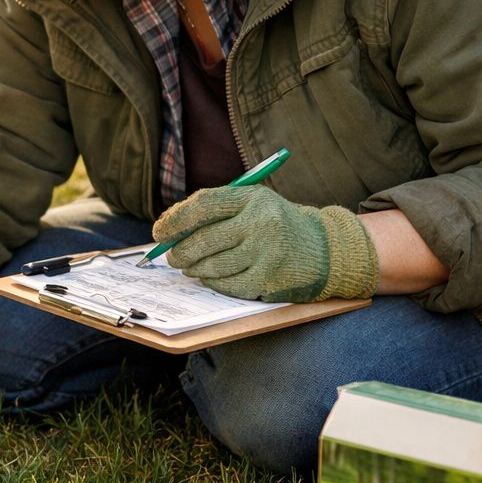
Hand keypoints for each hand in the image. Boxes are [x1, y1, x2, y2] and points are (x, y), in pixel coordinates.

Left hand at [151, 186, 378, 301]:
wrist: (322, 248)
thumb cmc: (273, 224)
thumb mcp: (251, 205)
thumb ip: (214, 212)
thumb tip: (168, 230)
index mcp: (252, 197)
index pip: (204, 205)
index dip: (175, 220)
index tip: (159, 232)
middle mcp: (261, 222)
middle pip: (204, 239)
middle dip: (180, 251)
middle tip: (171, 257)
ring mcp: (267, 252)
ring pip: (213, 265)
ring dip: (194, 269)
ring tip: (189, 267)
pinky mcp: (270, 278)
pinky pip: (228, 285)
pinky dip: (214, 283)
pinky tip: (210, 277)